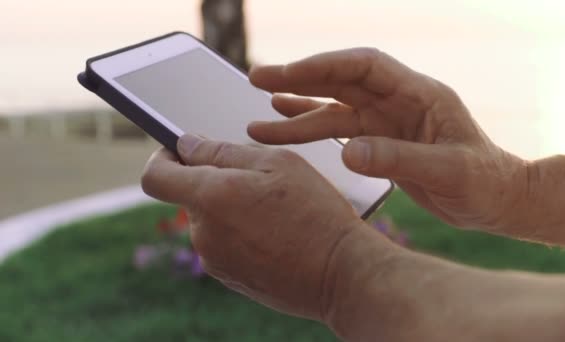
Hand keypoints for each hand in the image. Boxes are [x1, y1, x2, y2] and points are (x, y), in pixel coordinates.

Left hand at [140, 134, 392, 320]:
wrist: (341, 274)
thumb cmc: (316, 212)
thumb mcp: (278, 163)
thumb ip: (223, 151)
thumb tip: (186, 144)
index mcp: (211, 197)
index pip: (156, 176)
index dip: (164, 157)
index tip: (182, 151)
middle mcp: (204, 233)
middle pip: (190, 196)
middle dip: (216, 182)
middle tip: (260, 182)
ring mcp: (215, 260)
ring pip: (211, 220)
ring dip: (232, 208)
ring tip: (275, 212)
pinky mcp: (229, 277)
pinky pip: (224, 244)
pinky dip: (241, 233)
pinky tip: (275, 234)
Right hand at [248, 48, 529, 230]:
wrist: (496, 199)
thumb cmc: (484, 182)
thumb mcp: (449, 171)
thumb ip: (398, 160)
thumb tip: (348, 152)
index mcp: (419, 94)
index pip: (364, 67)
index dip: (324, 66)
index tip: (288, 74)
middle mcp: (398, 102)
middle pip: (339, 82)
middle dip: (298, 79)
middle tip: (257, 78)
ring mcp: (387, 122)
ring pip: (332, 109)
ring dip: (296, 112)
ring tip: (257, 121)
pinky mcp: (380, 142)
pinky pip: (338, 131)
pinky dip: (311, 129)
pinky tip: (286, 126)